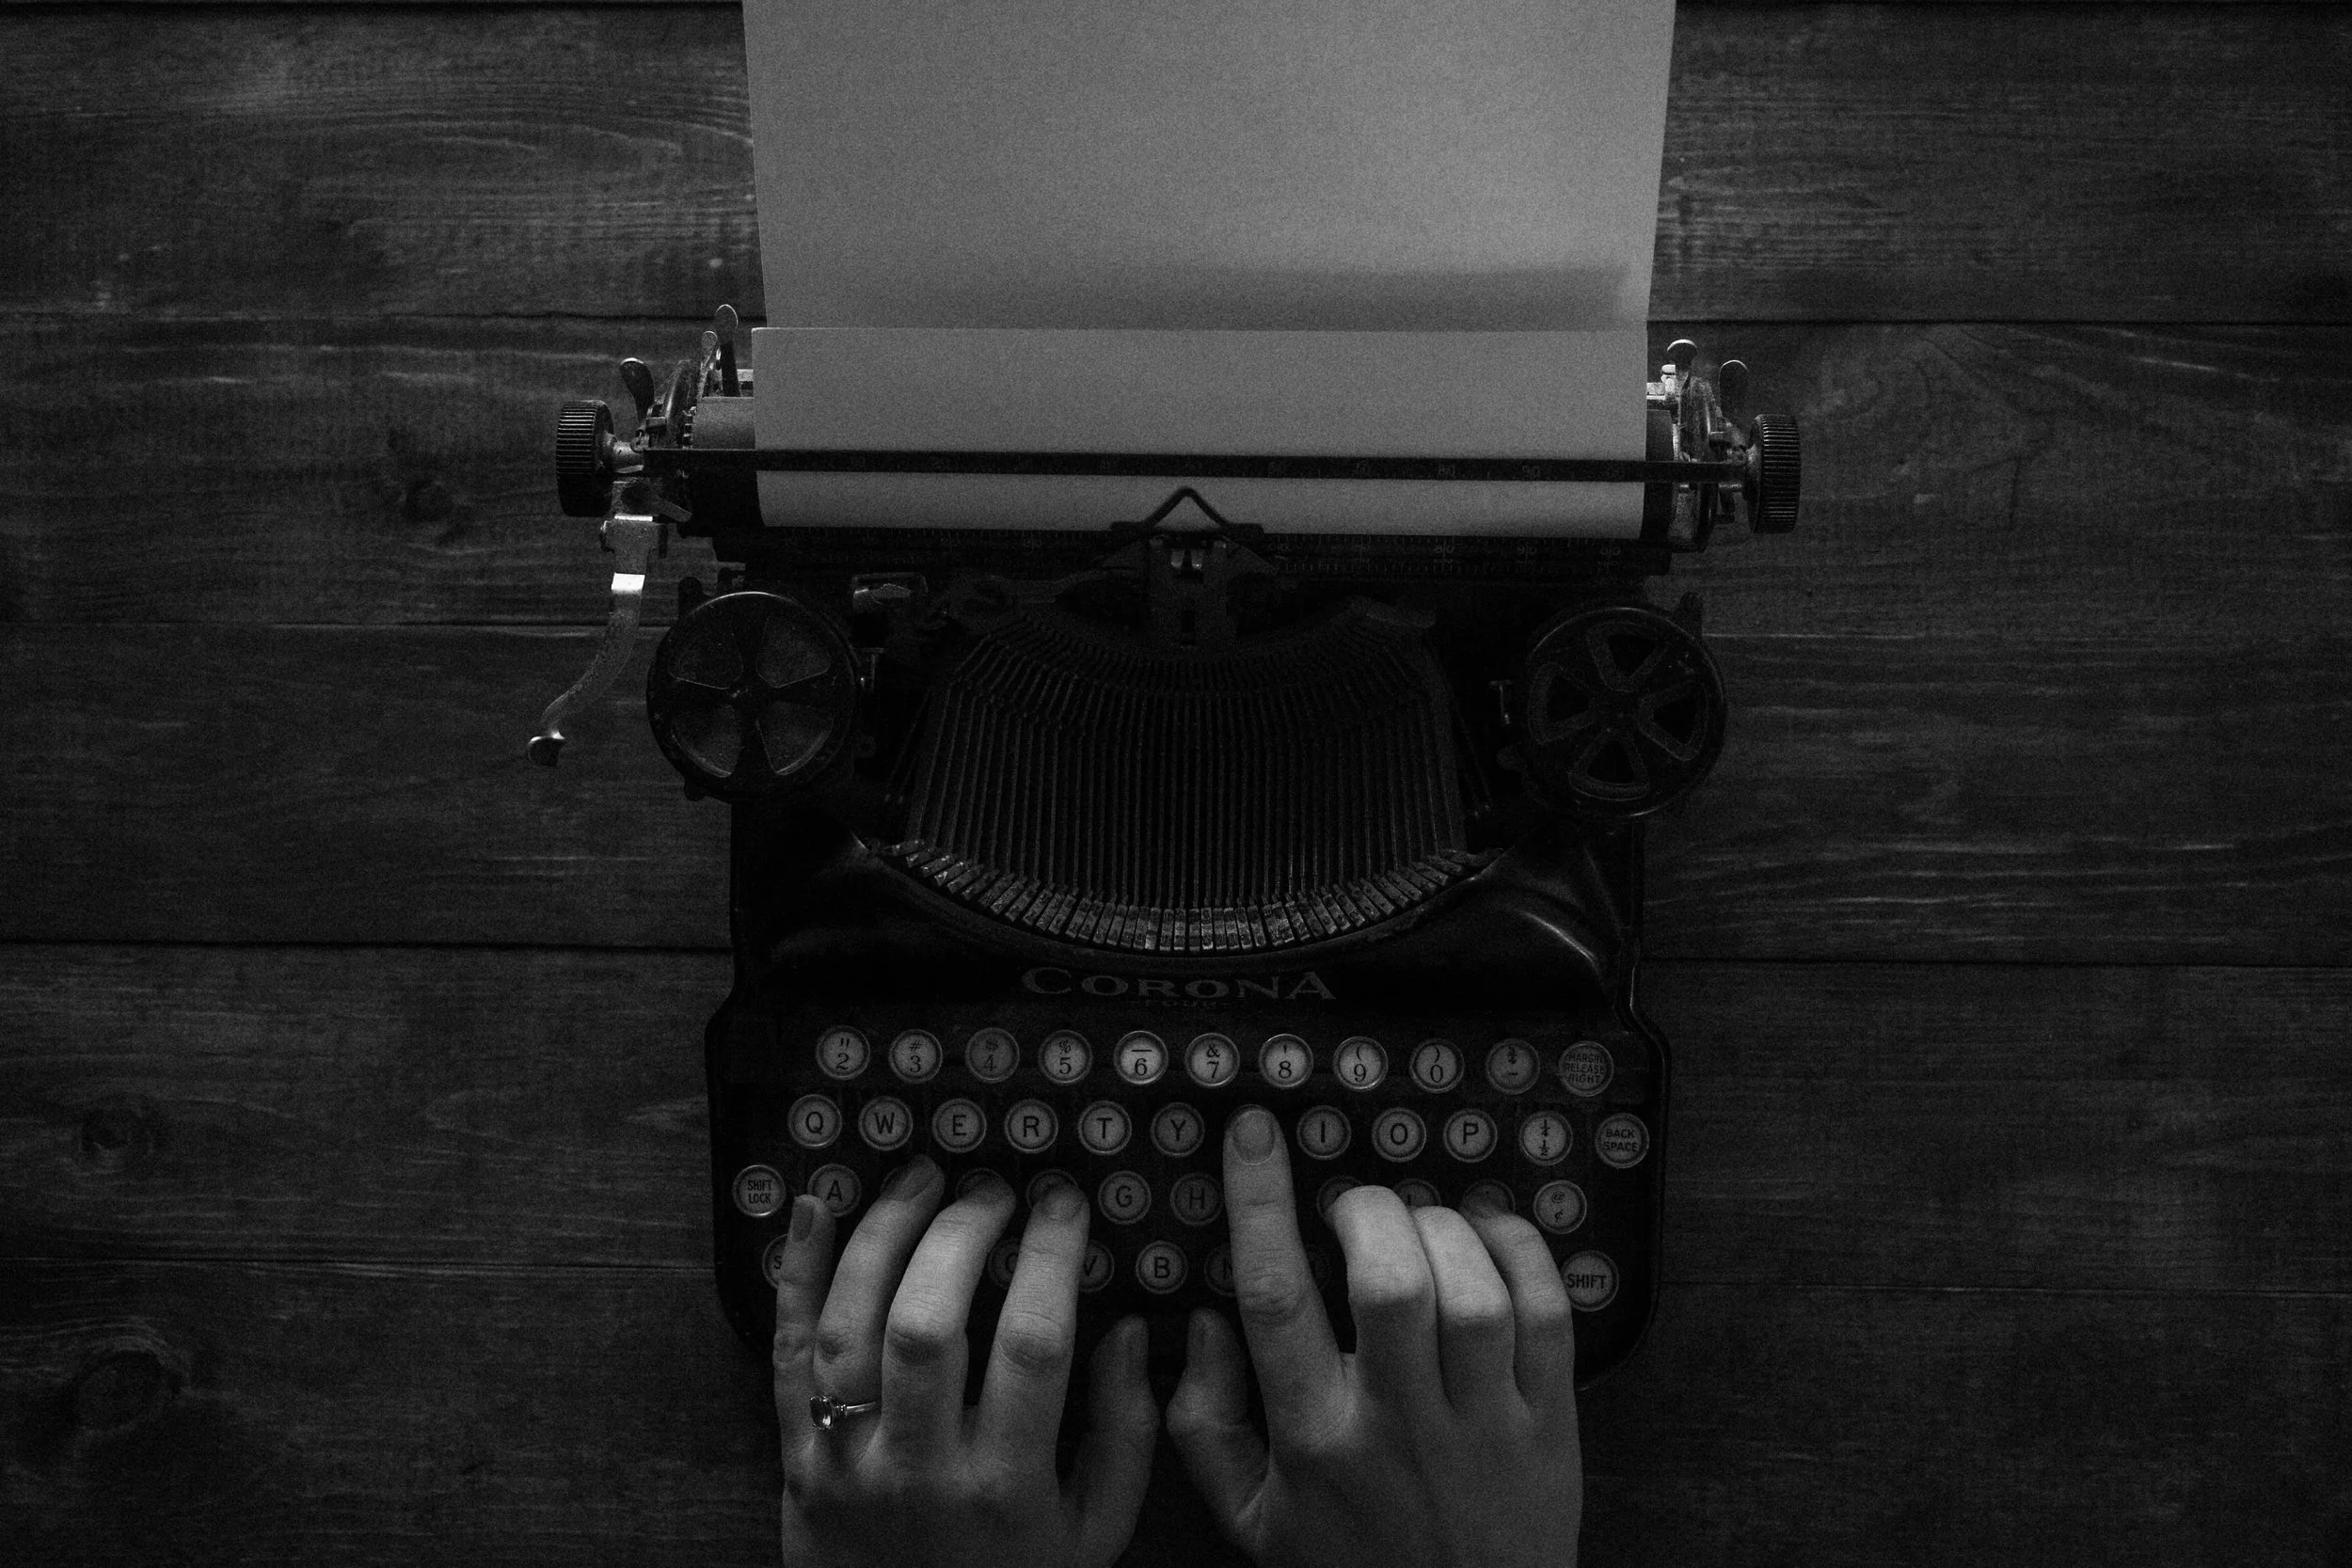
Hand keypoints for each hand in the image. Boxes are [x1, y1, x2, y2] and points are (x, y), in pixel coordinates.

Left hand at [770, 1158, 1158, 1567]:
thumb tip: (1132, 1329)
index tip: (1064, 1201)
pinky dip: (795, 1273)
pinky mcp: (795, 1457)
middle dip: (962, 1232)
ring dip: (884, 1233)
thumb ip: (1127, 1433)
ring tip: (921, 1176)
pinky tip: (815, 1205)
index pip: (1033, 1344)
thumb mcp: (1096, 1531)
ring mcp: (848, 1461)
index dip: (1050, 1255)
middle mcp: (921, 1469)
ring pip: (852, 1325)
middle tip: (991, 1185)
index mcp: (1007, 1485)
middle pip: (929, 1323)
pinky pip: (786, 1353)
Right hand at [1166, 1106, 1582, 1567]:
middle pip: (1390, 1280)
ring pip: (1473, 1291)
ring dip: (1442, 1227)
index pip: (1277, 1299)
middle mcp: (1399, 1427)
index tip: (1255, 1133)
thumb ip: (1203, 1424)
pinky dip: (1521, 1252)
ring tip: (1418, 1220)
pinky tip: (1487, 1234)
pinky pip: (1548, 1314)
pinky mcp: (1550, 1426)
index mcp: (1314, 1443)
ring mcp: (1484, 1426)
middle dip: (1368, 1210)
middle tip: (1352, 1202)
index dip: (1261, 1202)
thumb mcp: (1248, 1521)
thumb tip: (1203, 1324)